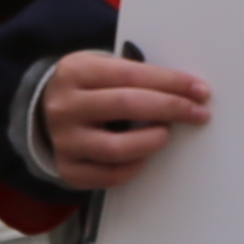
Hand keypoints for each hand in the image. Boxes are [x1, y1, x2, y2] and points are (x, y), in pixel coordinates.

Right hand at [39, 48, 208, 188]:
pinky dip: (135, 167)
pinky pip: (109, 175)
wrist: (44, 112)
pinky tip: (145, 155)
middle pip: (127, 106)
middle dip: (171, 108)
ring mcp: (63, 140)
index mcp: (75, 71)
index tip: (199, 90)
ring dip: (152, 141)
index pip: (132, 75)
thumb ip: (134, 75)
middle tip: (197, 113)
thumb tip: (186, 90)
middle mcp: (65, 106)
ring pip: (117, 148)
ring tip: (166, 134)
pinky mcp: (67, 169)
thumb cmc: (87, 88)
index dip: (170, 82)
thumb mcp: (100, 68)